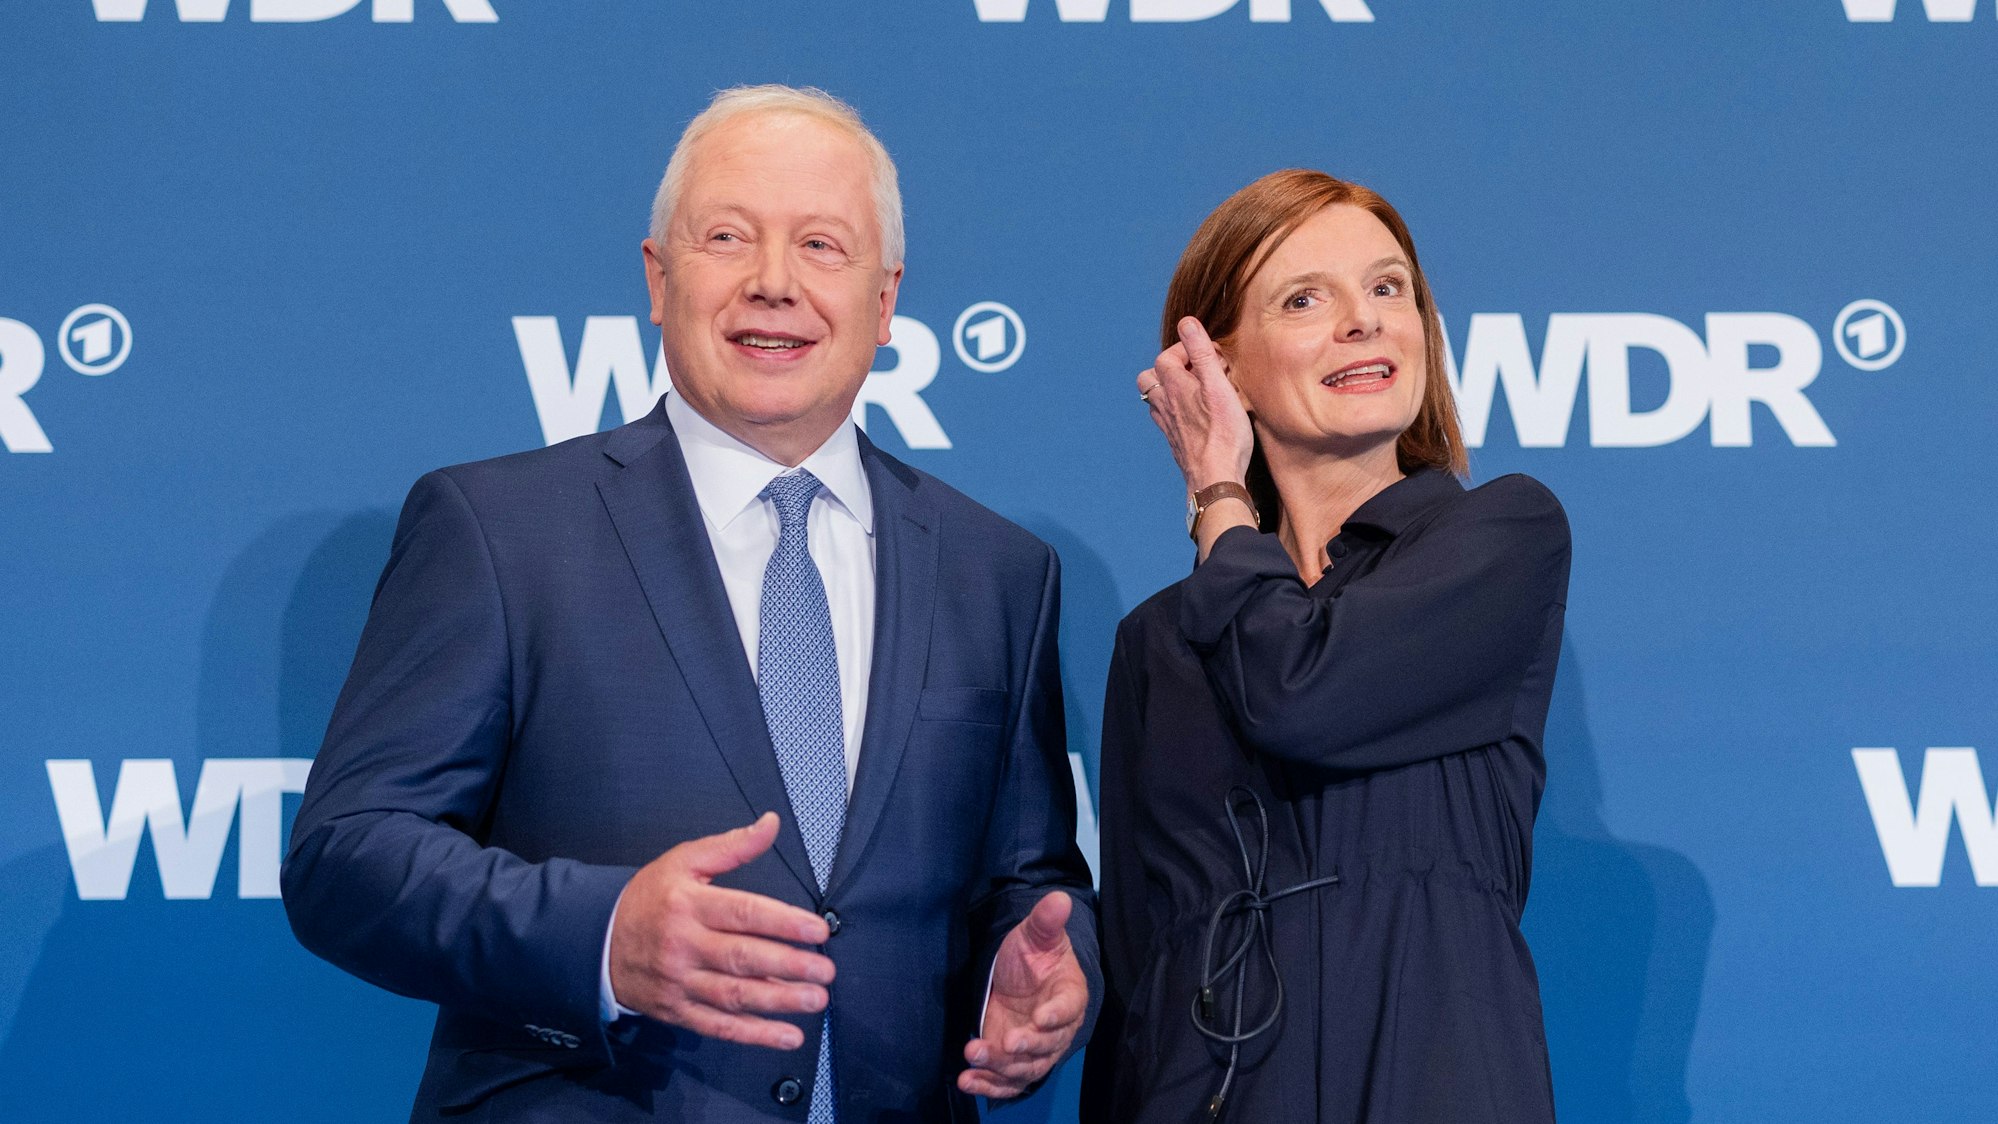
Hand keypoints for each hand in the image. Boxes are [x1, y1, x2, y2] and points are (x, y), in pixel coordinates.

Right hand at [609, 812, 833, 1049]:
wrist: (598, 941)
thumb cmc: (648, 898)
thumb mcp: (683, 861)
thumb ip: (731, 846)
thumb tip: (770, 824)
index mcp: (690, 904)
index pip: (744, 913)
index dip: (784, 923)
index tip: (817, 931)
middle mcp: (685, 945)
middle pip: (743, 958)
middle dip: (789, 967)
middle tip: (825, 972)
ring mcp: (680, 982)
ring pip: (734, 995)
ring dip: (779, 1002)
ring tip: (815, 1000)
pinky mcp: (677, 1011)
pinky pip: (719, 1026)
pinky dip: (755, 1034)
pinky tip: (787, 1036)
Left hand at [958, 891, 1088, 1099]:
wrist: (1018, 978)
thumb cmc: (1033, 955)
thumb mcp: (1035, 934)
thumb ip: (1046, 921)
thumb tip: (1059, 898)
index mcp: (1069, 995)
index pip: (1068, 1008)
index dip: (1056, 1015)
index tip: (1040, 1017)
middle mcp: (1056, 1029)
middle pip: (1047, 1046)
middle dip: (1025, 1046)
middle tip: (1005, 1041)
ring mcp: (1034, 1049)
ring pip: (1025, 1068)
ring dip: (1000, 1067)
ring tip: (973, 1055)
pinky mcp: (1013, 1062)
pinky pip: (1007, 1082)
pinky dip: (988, 1085)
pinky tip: (967, 1081)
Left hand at [1139, 316, 1254, 491]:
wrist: (1215, 478)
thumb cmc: (1222, 434)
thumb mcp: (1217, 385)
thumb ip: (1201, 352)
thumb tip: (1187, 323)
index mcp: (1174, 387)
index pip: (1167, 356)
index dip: (1189, 349)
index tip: (1212, 355)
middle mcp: (1164, 405)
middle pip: (1151, 377)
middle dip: (1171, 368)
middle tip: (1198, 371)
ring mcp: (1168, 425)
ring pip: (1157, 399)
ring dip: (1173, 390)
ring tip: (1198, 390)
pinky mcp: (1176, 442)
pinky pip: (1167, 419)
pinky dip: (1178, 411)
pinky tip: (1197, 415)